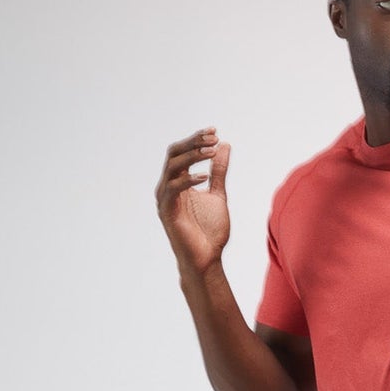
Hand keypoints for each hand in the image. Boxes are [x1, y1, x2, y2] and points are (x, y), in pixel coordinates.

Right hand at [156, 126, 230, 275]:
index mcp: (178, 182)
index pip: (182, 152)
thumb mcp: (218, 194)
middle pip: (174, 154)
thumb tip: (224, 146)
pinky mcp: (167, 212)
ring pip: (172, 167)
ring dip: (192, 156)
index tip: (214, 132)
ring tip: (211, 153)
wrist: (206, 259)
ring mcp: (165, 199)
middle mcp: (167, 187)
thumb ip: (218, 171)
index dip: (196, 140)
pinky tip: (205, 176)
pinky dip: (188, 179)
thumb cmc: (209, 231)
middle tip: (213, 137)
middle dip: (193, 143)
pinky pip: (173, 189)